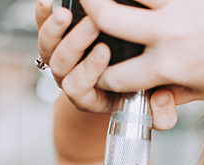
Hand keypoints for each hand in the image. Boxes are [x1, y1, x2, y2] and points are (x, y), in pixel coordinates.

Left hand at [35, 0, 177, 128]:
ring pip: (48, 46)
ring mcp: (60, 59)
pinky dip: (43, 14)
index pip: (79, 87)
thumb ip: (161, 113)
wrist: (119, 81)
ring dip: (57, 29)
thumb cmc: (135, 90)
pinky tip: (50, 1)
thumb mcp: (150, 105)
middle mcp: (71, 78)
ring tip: (69, 13)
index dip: (89, 70)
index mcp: (89, 97)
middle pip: (61, 64)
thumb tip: (162, 100)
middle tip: (93, 24)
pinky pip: (41, 26)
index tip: (105, 52)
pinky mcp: (54, 39)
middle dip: (76, 43)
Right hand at [80, 0, 203, 104]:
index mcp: (167, 66)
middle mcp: (166, 33)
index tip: (96, 68)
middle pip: (106, 17)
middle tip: (78, 2)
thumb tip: (148, 101)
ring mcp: (177, 5)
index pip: (115, 73)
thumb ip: (172, 95)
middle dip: (85, 10)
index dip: (98, 74)